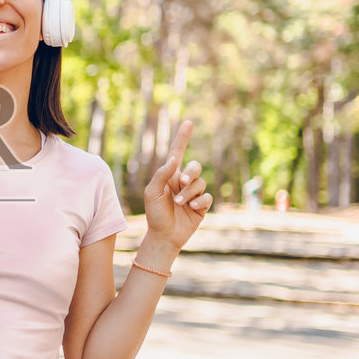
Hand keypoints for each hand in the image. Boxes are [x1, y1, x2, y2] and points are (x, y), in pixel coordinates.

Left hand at [143, 120, 211, 250]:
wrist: (163, 236)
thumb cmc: (154, 213)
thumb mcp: (151, 192)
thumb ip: (161, 174)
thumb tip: (174, 159)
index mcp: (170, 175)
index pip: (178, 152)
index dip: (183, 137)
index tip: (189, 122)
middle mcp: (183, 182)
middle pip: (195, 166)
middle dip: (190, 173)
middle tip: (180, 182)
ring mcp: (194, 194)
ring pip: (200, 183)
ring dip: (189, 193)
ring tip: (179, 203)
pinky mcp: (202, 206)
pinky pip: (207, 197)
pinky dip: (199, 201)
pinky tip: (191, 208)